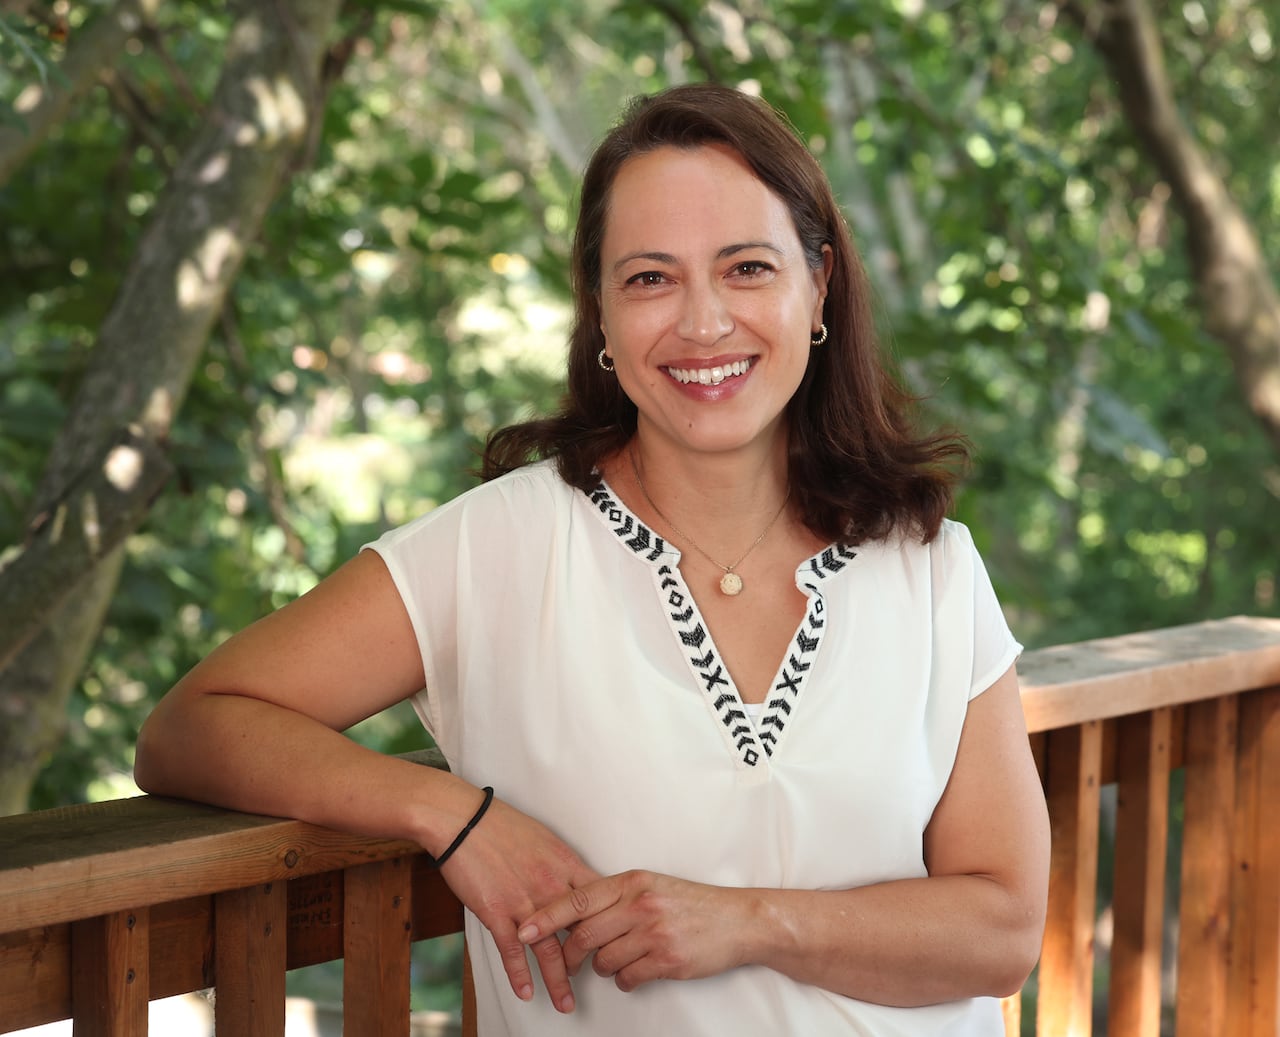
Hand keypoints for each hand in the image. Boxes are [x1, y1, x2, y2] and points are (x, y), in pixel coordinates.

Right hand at [437, 796, 599, 1012]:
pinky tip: (526, 991)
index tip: (615, 942)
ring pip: (548, 949)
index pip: (599, 902)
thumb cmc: (501, 824)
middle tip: (599, 980)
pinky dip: (518, 974)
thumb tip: (578, 883)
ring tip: (566, 1003)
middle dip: (591, 960)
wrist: (462, 819)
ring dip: (558, 980)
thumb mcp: (544, 838)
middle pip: (579, 931)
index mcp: (565, 864)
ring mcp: (523, 900)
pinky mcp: (495, 910)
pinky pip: (511, 949)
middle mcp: (550, 884)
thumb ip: (563, 865)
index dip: (609, 925)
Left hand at [517, 870, 750, 992]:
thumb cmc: (691, 904)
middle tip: (573, 961)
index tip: (523, 930)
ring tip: (622, 959)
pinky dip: (626, 980)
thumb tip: (576, 915)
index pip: (577, 899)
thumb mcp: (651, 887)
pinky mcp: (667, 960)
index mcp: (632, 882)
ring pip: (603, 961)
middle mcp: (640, 904)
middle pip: (584, 935)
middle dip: (572, 954)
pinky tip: (639, 970)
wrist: (738, 920)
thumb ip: (617, 897)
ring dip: (604, 968)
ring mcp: (654, 933)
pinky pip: (626, 978)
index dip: (546, 918)